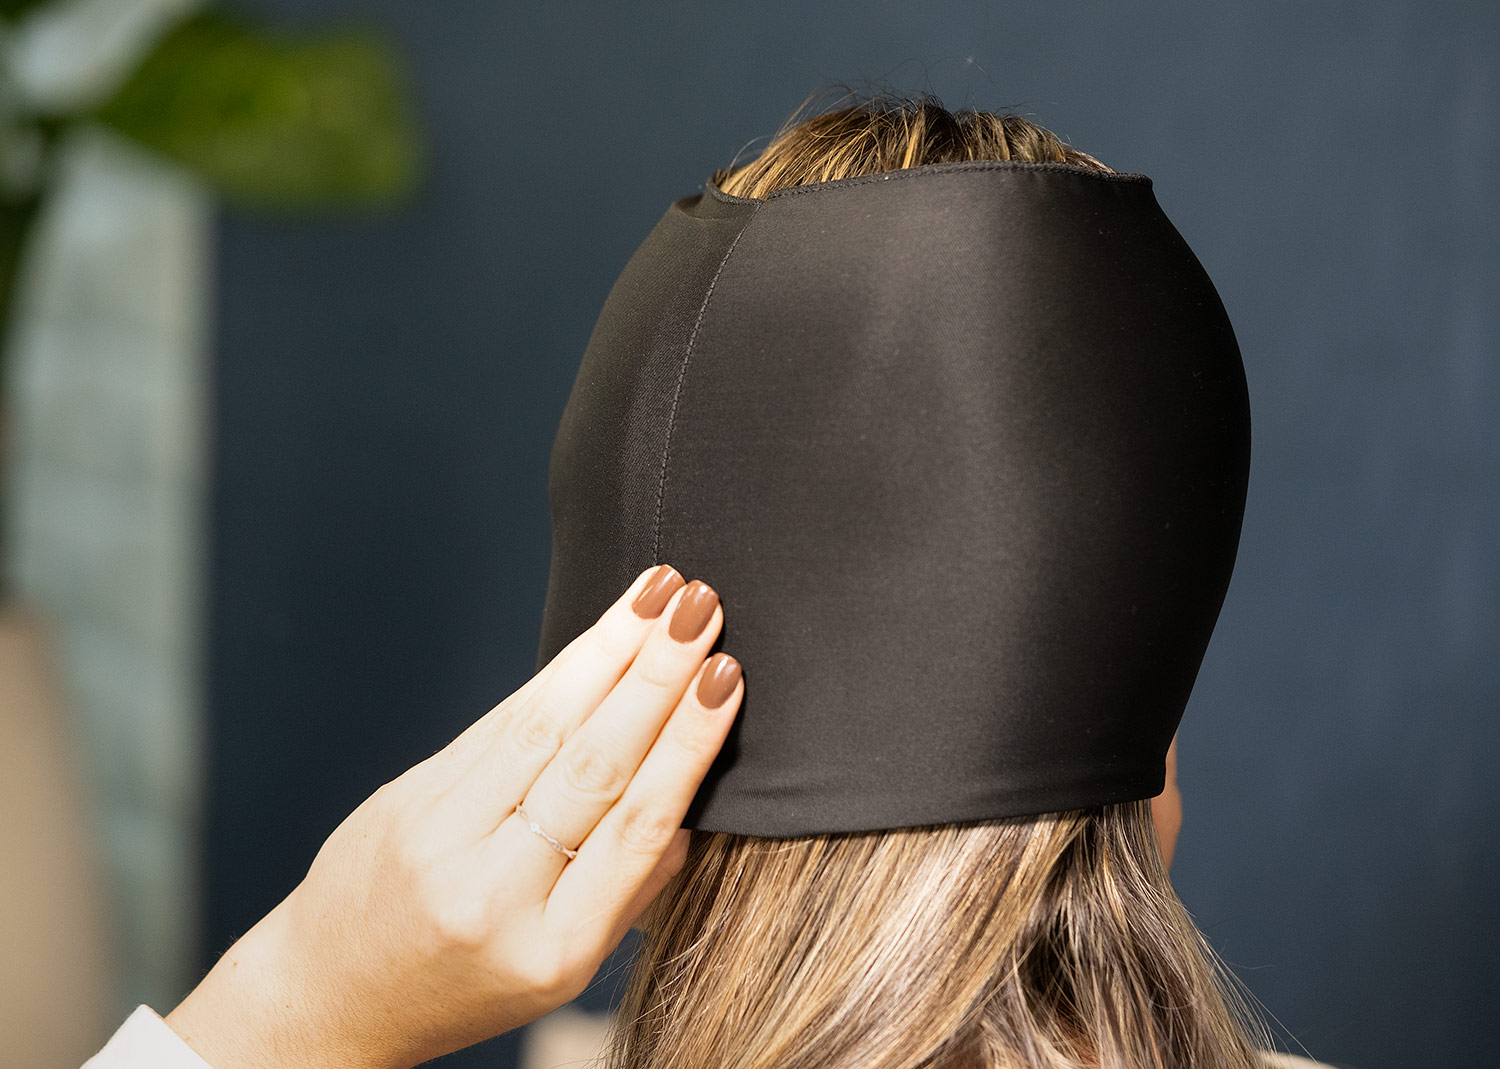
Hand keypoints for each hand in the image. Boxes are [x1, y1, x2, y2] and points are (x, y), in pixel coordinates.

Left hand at [165, 565, 742, 1068]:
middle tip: (701, 609)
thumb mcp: (561, 968)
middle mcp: (492, 893)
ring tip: (659, 593)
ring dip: (609, 651)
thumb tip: (691, 798)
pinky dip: (556, 675)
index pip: (636, 827)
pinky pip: (497, 724)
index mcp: (552, 950)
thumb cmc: (468, 984)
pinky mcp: (406, 796)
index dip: (686, 744)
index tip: (725, 678)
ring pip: (540, 729)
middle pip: (592, 767)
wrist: (335, 993)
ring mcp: (440, 840)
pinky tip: (599, 634)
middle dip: (655, 678)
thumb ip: (629, 890)